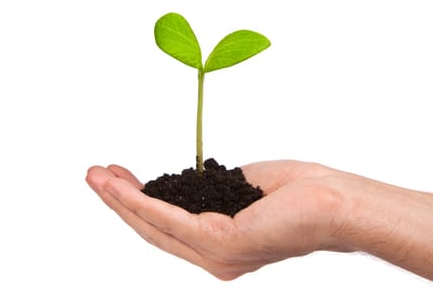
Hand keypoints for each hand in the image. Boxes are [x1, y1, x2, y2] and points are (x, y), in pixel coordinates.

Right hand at [86, 160, 348, 279]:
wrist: (337, 203)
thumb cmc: (299, 193)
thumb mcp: (241, 188)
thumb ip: (211, 192)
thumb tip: (192, 180)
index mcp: (219, 245)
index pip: (168, 226)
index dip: (139, 202)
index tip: (121, 177)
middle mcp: (214, 258)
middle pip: (153, 229)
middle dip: (120, 201)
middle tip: (95, 174)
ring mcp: (215, 255)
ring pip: (154, 225)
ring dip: (120, 199)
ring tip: (95, 175)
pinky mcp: (220, 244)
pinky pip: (169, 218)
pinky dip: (140, 200)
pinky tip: (118, 185)